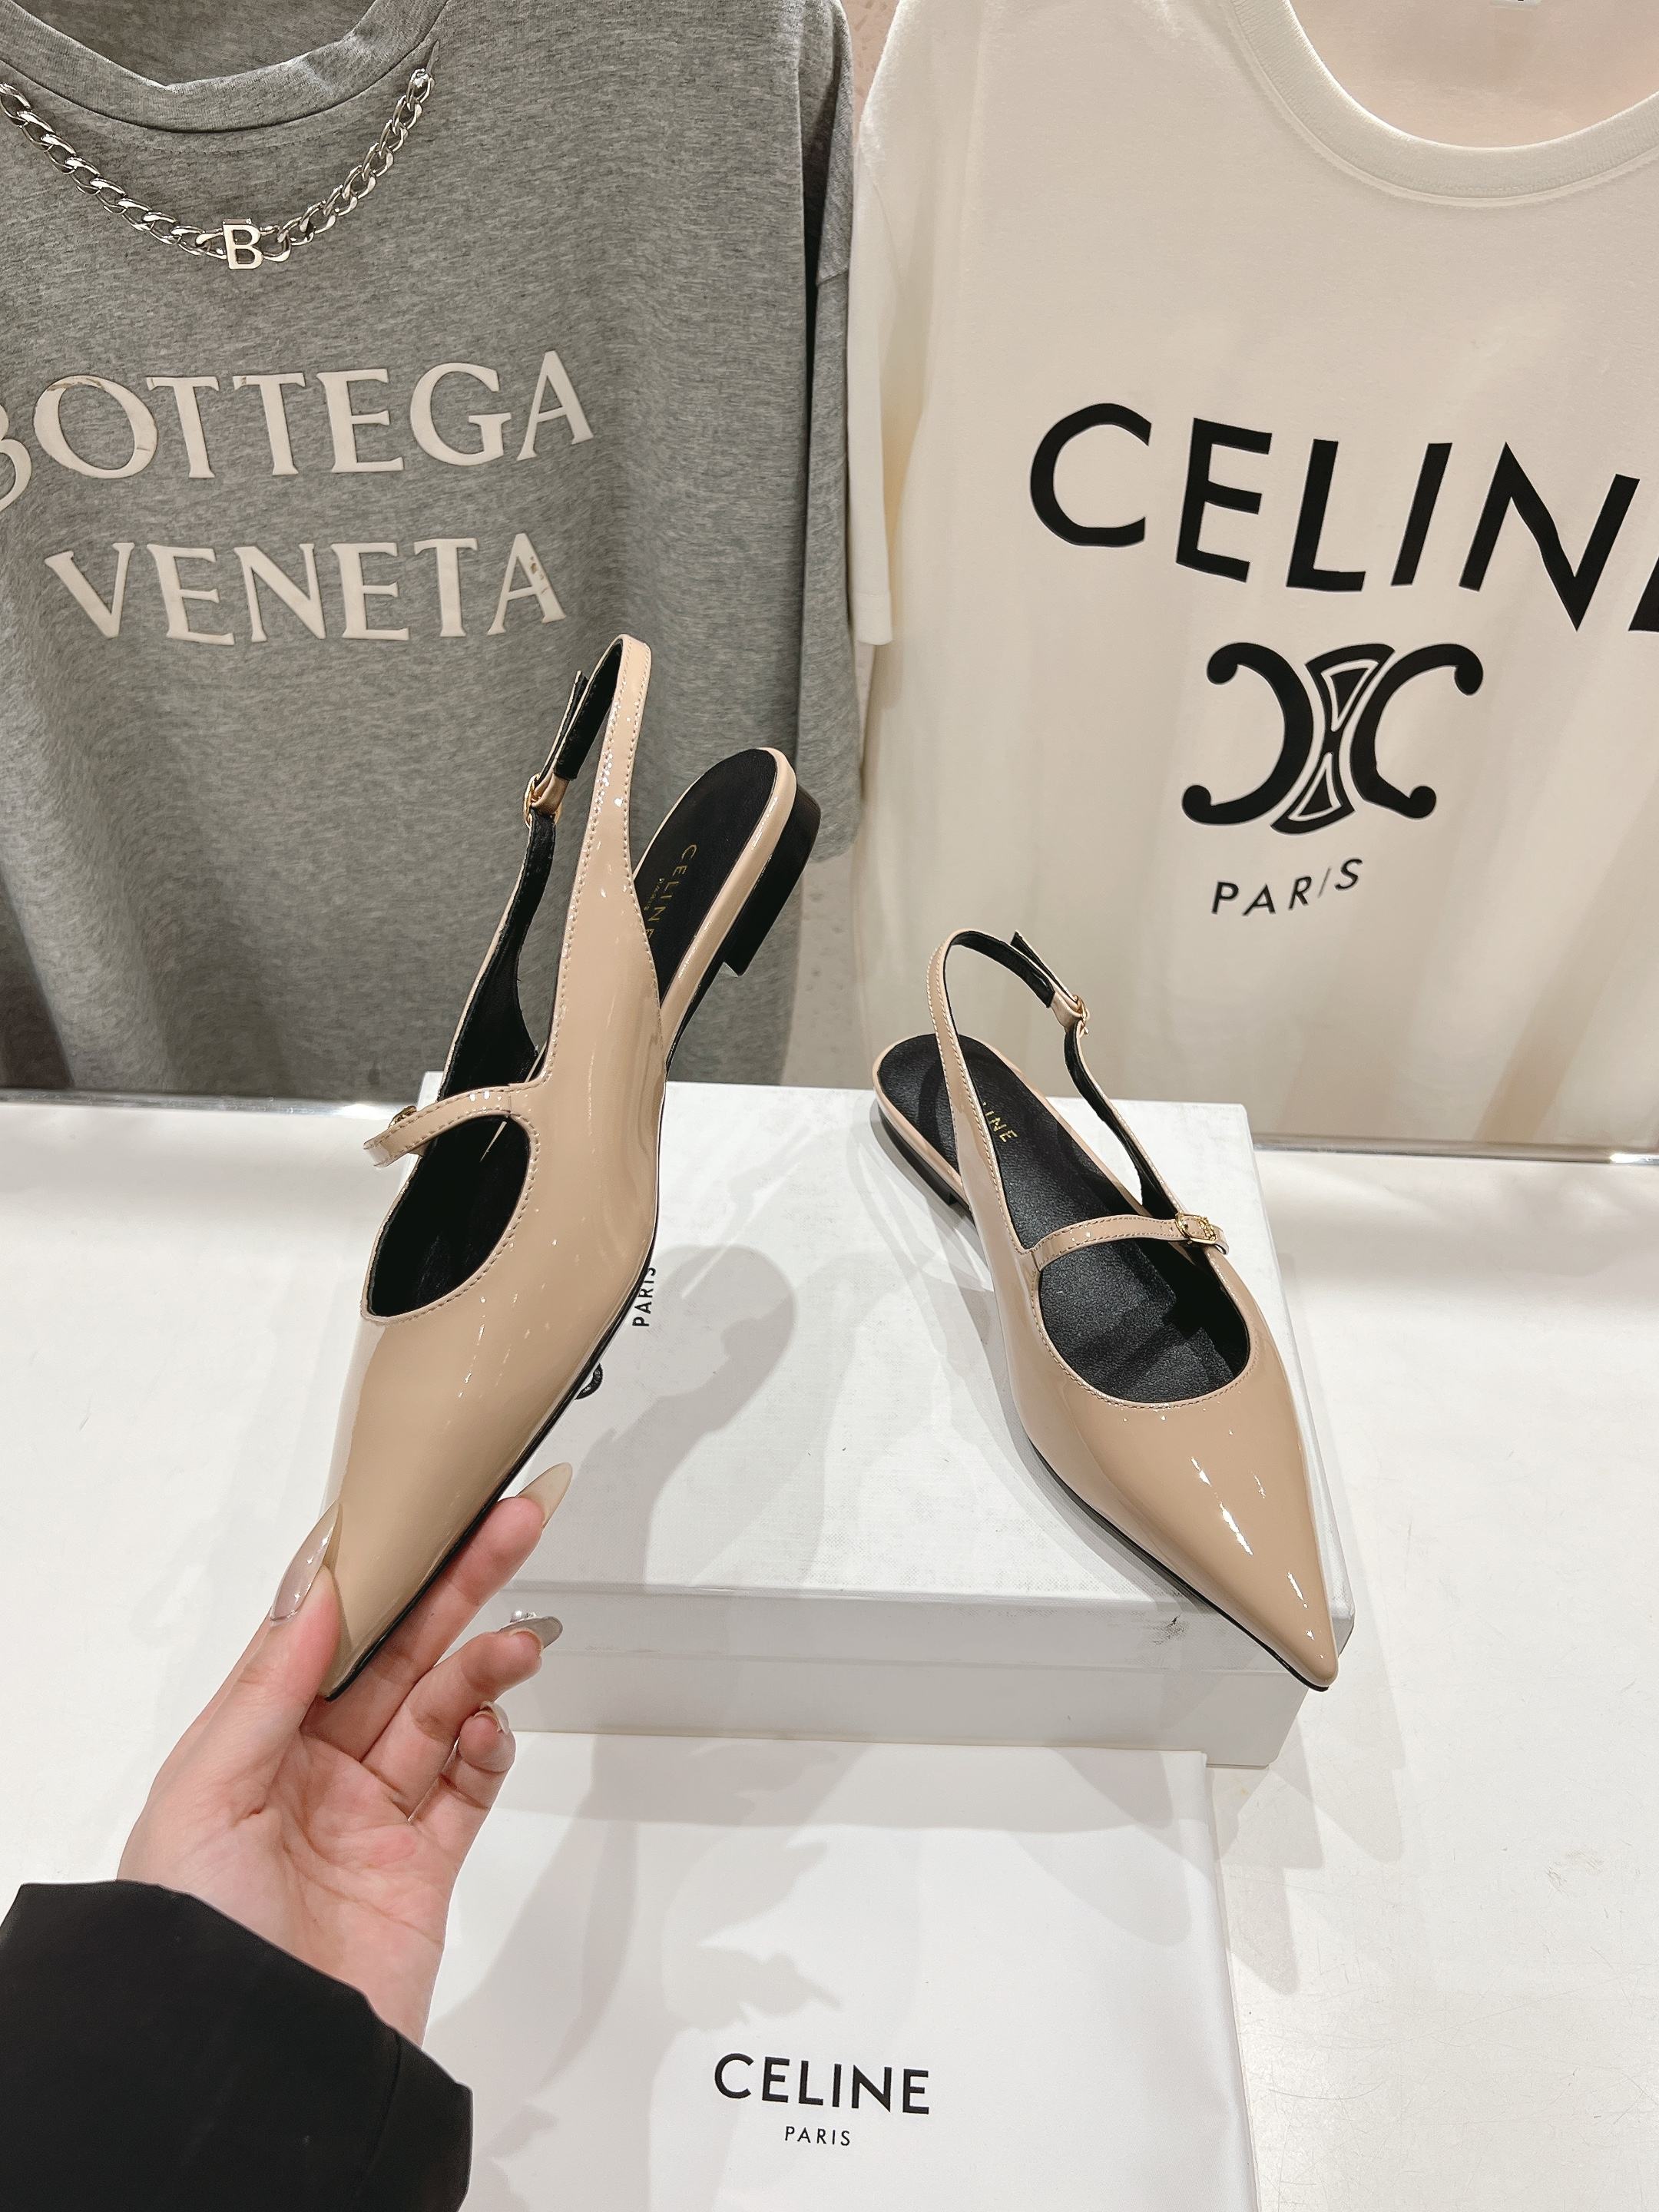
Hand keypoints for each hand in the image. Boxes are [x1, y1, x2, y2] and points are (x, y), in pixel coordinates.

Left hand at [118, 1470, 569, 2042]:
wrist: (253, 2078)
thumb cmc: (195, 1949)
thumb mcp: (203, 1800)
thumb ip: (265, 1692)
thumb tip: (318, 1591)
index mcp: (251, 1748)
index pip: (324, 1635)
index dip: (376, 1572)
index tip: (419, 1511)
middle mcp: (313, 1775)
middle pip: (399, 1658)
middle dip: (455, 1589)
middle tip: (509, 1525)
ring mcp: (372, 1822)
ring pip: (444, 1713)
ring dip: (483, 1668)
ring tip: (516, 1645)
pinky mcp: (424, 1872)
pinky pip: (470, 1789)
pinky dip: (490, 1748)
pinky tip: (492, 1726)